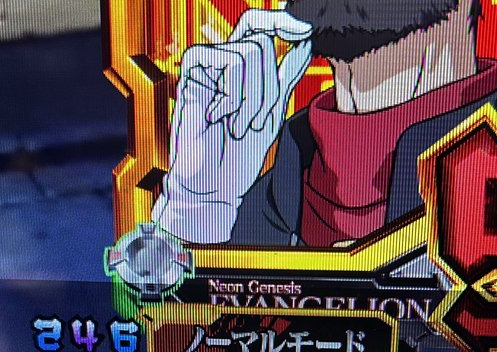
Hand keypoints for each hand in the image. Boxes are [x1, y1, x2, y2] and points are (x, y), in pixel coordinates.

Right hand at [153, 8, 312, 243]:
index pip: (260, 26)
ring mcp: (206, 64)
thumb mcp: (273, 111)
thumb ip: (286, 75)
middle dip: (270, 86)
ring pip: (250, 53)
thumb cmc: (238, 156)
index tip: (305, 31)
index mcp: (240, 68)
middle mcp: (222, 60)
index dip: (282, 21)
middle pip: (261, 41)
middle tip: (258, 120)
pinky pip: (228, 60)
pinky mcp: (191, 70)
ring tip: (239, 126)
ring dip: (253, 99)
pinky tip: (220, 116)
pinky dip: (233, 95)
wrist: (215, 185)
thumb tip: (305, 41)